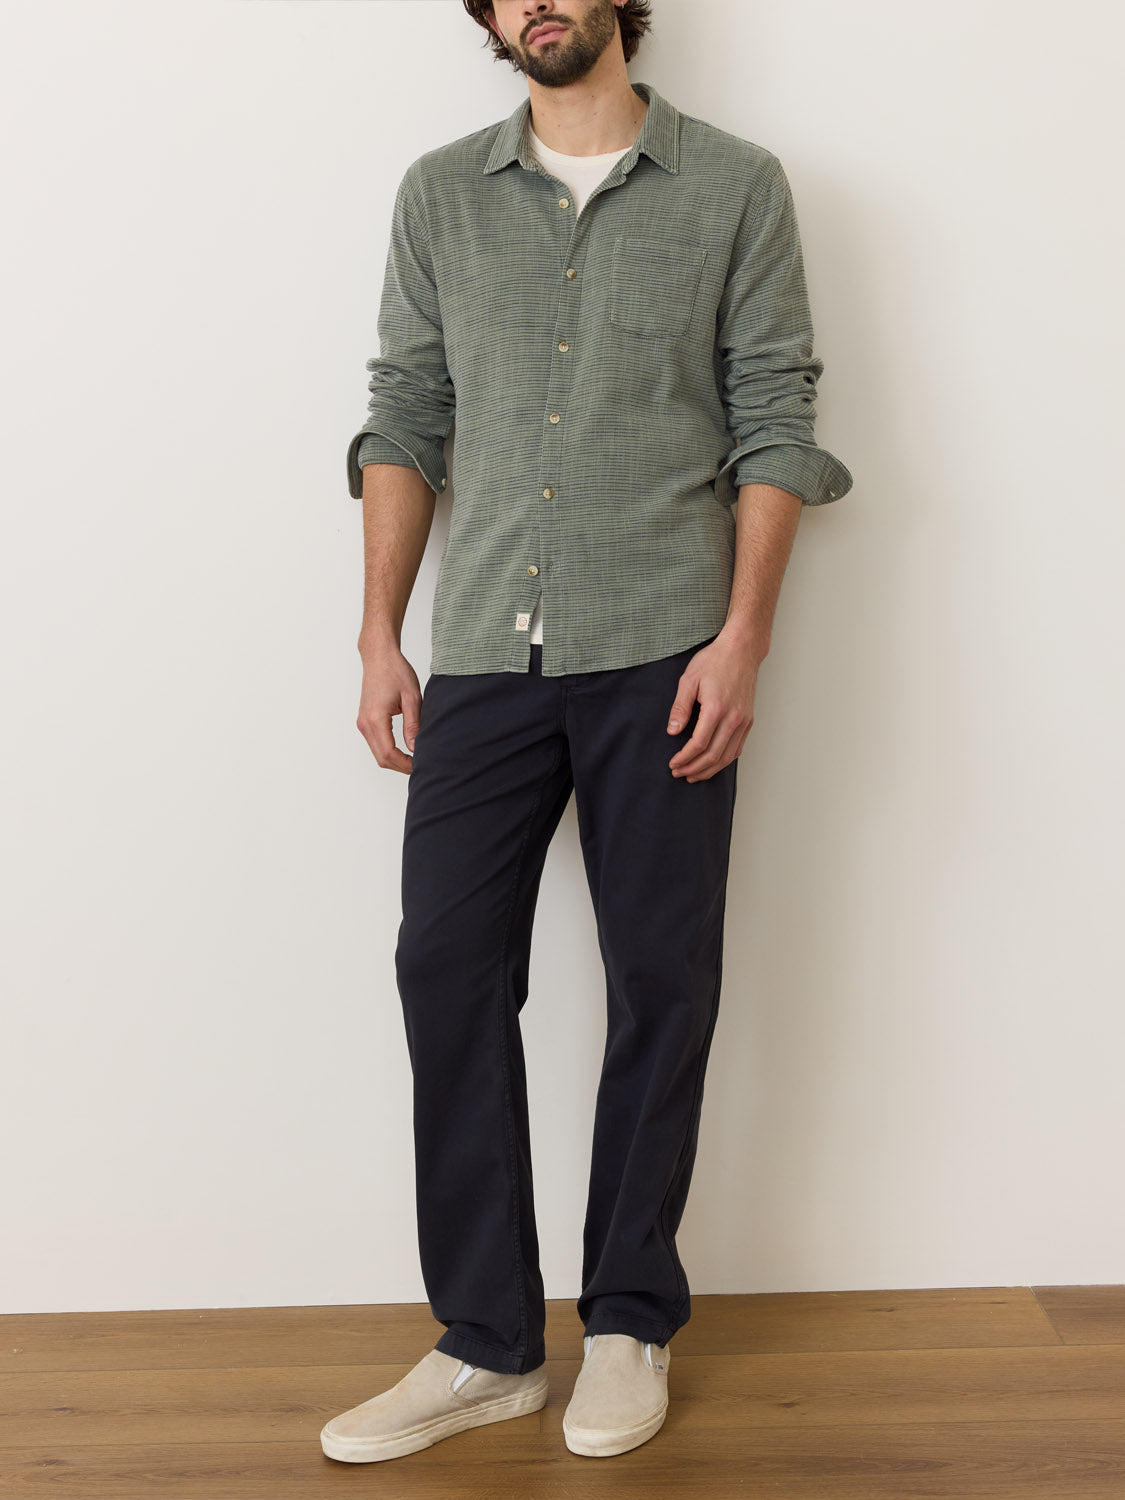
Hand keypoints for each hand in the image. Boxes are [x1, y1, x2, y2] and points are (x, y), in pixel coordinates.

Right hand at [356, 645, 421, 773]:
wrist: (379, 657)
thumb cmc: (395, 671)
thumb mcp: (411, 698)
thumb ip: (413, 724)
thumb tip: (415, 748)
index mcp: (375, 718)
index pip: (389, 753)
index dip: (405, 764)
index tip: (421, 764)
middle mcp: (365, 723)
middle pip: (381, 758)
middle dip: (401, 766)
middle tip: (421, 765)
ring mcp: (362, 722)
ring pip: (377, 753)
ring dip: (395, 760)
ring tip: (414, 759)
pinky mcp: (364, 720)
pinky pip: (375, 743)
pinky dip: (388, 751)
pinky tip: (404, 750)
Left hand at [666, 632, 759, 781]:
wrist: (741, 650)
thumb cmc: (714, 661)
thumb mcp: (689, 680)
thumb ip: (680, 707)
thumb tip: (673, 730)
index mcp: (716, 708)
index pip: (699, 744)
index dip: (684, 758)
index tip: (673, 764)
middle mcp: (734, 718)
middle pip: (714, 755)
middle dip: (694, 768)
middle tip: (679, 773)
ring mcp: (744, 721)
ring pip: (728, 756)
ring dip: (709, 770)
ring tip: (694, 775)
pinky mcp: (749, 720)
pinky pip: (738, 748)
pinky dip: (724, 761)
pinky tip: (713, 764)